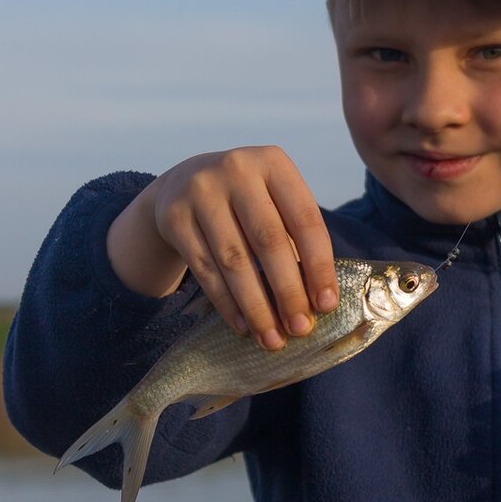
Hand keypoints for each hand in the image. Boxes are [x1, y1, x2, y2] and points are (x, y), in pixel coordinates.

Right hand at [109, 146, 338, 349]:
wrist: (183, 182)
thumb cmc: (248, 200)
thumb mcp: (274, 200)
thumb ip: (296, 239)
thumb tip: (317, 301)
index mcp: (274, 163)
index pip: (305, 219)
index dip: (318, 265)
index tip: (326, 305)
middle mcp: (237, 169)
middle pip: (268, 241)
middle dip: (288, 291)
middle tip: (300, 329)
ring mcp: (200, 191)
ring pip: (234, 260)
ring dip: (257, 306)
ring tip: (272, 338)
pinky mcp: (174, 217)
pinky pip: (204, 269)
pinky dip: (227, 303)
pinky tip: (243, 326)